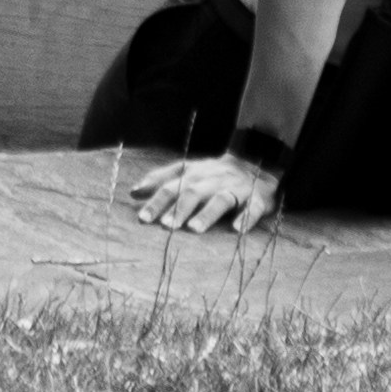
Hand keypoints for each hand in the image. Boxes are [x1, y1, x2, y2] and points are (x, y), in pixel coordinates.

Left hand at [127, 151, 286, 234]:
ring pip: (221, 199)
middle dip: (179, 208)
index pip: (172, 187)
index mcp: (195, 174)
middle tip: (166, 226)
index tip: (142, 219)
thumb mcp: (187, 171)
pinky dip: (246, 217)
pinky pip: (253, 208)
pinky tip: (237, 229)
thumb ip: (160, 179)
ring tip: (194, 229)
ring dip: (207, 213)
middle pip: (194, 192)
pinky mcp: (258, 198)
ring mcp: (236, 188)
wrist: (256, 162)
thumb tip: (133, 192)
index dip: (157, 202)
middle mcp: (213, 180)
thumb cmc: (214, 174)